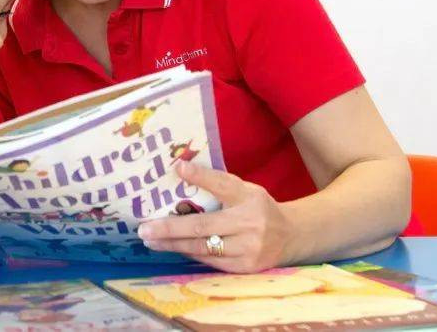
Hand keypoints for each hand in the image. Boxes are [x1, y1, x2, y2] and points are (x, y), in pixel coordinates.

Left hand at [137, 161, 296, 272]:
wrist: (291, 236)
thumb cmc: (259, 208)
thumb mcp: (242, 188)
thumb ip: (214, 180)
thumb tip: (180, 166)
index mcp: (249, 199)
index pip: (222, 185)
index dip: (200, 177)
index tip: (177, 168)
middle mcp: (250, 226)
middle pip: (203, 228)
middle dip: (170, 229)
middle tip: (144, 229)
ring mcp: (248, 251)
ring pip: (203, 249)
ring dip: (174, 245)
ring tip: (152, 240)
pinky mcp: (245, 269)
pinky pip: (210, 262)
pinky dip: (190, 254)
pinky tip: (173, 248)